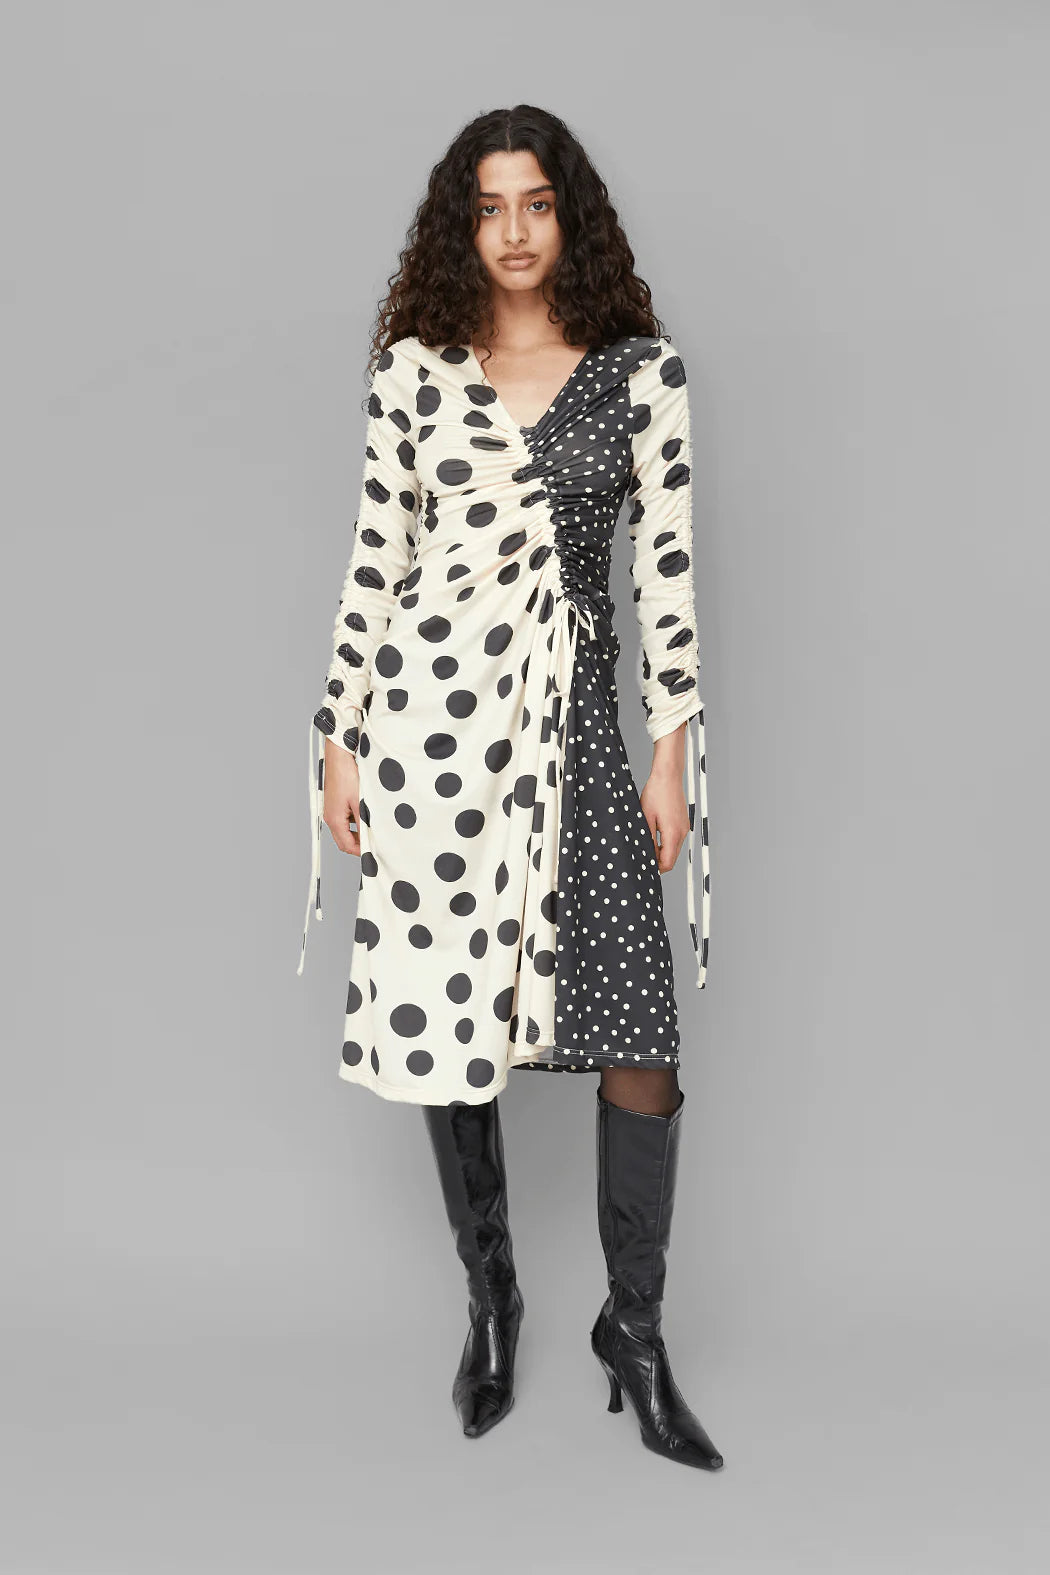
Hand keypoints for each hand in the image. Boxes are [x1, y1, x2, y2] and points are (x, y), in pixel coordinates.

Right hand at [322, 737, 361, 856]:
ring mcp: (332, 809)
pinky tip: (365, 812)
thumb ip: (363, 823)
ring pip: (345, 829)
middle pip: (344, 840)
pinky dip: (355, 819)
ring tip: (372, 825)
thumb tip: (369, 839)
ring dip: (358, 831)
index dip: (360, 851)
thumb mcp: (359, 802)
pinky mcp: (336, 802)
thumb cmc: (346, 775)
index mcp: (334, 819)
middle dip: (359, 843)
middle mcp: (330, 816)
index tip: (373, 851)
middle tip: (374, 841)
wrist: (340, 756)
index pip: (346, 846)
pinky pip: (345, 818)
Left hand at [641, 724, 687, 872]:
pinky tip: (654, 835)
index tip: (643, 867)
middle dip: (657, 861)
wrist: (668, 776)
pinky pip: (675, 840)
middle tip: (642, 857)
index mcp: (673, 833)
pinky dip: (666, 843)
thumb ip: (647, 839)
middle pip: (671, 859)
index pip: (667, 863)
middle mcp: (682, 833)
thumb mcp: (645, 818)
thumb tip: (645, 854)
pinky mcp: (683, 823)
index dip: (655, 869)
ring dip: (661, 852)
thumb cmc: (656, 792)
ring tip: (646, 844)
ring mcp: (684, 828)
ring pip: (673, 850)